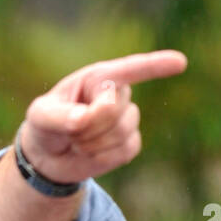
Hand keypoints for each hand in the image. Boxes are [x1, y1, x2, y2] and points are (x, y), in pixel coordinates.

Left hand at [20, 50, 187, 185]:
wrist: (49, 156)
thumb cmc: (45, 126)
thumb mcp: (41, 116)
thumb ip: (60, 116)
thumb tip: (84, 119)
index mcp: (97, 78)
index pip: (128, 70)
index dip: (154, 65)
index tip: (180, 62)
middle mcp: (117, 94)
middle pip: (113, 110)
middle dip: (86, 126)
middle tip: (69, 130)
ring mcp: (127, 118)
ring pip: (121, 132)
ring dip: (92, 144)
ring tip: (77, 141)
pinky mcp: (130, 143)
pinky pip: (125, 151)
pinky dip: (103, 158)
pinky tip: (91, 153)